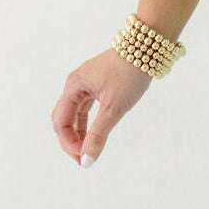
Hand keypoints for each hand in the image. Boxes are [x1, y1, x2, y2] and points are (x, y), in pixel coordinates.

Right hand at [51, 49, 152, 167]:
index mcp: (73, 87)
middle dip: (70, 140)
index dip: (68, 143)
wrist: (147, 46)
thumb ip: (98, 135)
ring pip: (75, 113)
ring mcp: (86, 83)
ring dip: (79, 133)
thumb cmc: (129, 73)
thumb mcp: (114, 107)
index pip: (60, 122)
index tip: (83, 159)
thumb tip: (86, 161)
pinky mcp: (97, 83)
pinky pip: (86, 106)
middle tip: (84, 159)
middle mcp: (76, 84)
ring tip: (89, 151)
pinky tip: (95, 134)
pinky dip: (88, 122)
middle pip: (63, 118)